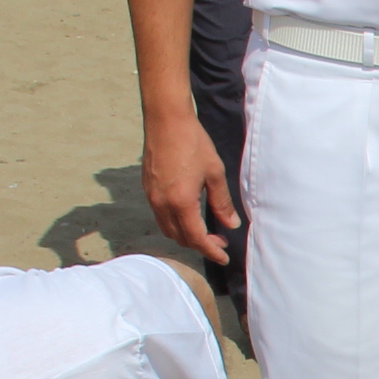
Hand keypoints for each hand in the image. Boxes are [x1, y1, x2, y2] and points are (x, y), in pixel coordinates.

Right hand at [141, 108, 239, 265]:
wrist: (166, 120)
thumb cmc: (193, 143)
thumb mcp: (215, 173)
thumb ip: (222, 202)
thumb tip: (231, 225)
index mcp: (181, 202)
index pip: (196, 238)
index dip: (211, 251)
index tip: (224, 258)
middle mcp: (162, 204)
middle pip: (180, 238)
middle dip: (200, 245)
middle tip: (220, 242)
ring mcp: (151, 197)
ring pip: (168, 229)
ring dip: (186, 236)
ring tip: (205, 231)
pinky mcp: (147, 189)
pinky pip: (160, 216)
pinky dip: (175, 224)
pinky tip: (189, 216)